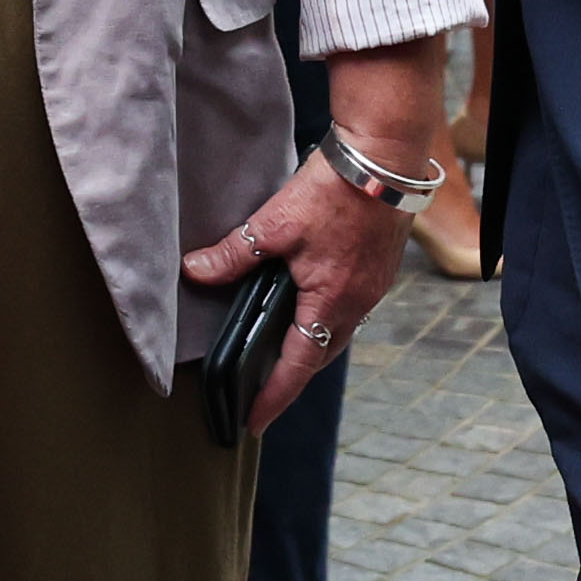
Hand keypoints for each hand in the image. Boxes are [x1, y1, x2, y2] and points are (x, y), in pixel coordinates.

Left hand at [182, 150, 409, 435]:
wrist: (384, 157)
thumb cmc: (335, 191)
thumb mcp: (275, 224)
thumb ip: (234, 254)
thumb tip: (195, 271)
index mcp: (333, 302)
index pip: (298, 366)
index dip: (273, 397)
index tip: (254, 423)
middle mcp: (359, 303)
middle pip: (321, 354)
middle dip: (292, 377)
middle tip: (263, 394)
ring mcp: (373, 286)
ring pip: (337, 330)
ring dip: (310, 345)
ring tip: (282, 354)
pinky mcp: (378, 267)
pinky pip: (350, 307)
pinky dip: (326, 316)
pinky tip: (309, 305)